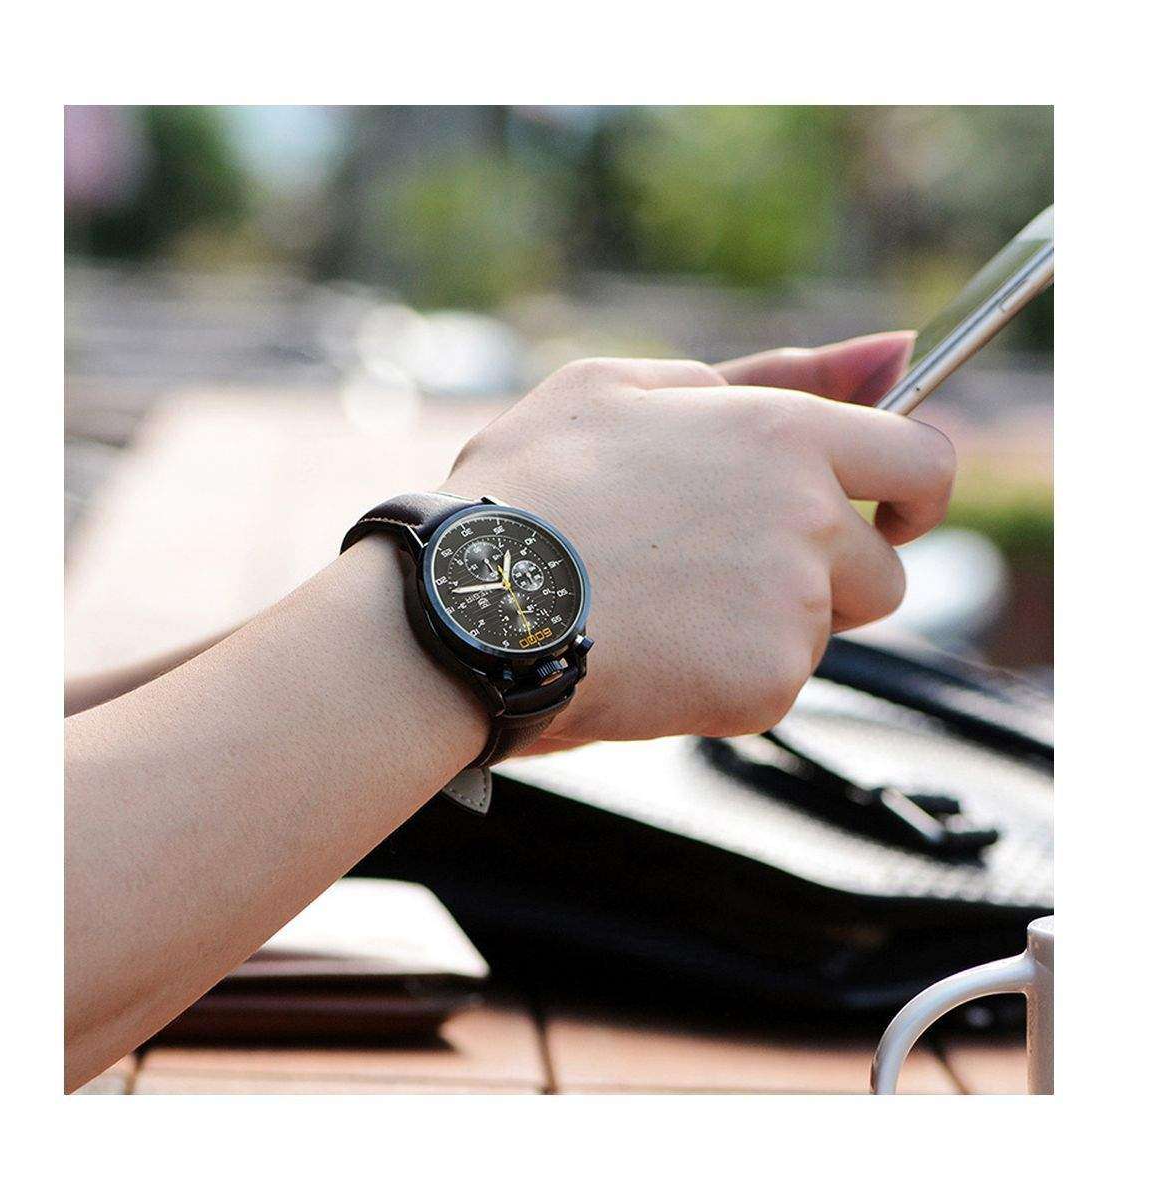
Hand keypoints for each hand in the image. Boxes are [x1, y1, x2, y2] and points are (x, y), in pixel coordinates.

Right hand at [442, 331, 952, 745]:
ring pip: (822, 633)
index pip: (921, 462)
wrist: (471, 603)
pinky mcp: (764, 685)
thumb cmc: (528, 486)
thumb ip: (765, 371)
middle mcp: (807, 519)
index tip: (889, 516)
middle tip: (726, 579)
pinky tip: (649, 656)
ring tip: (662, 613)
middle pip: (882, 571)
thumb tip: (896, 347)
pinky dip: (722, 682)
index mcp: (782, 434)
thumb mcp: (620, 388)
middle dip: (830, 580)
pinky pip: (770, 687)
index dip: (913, 495)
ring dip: (767, 629)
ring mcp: (791, 608)